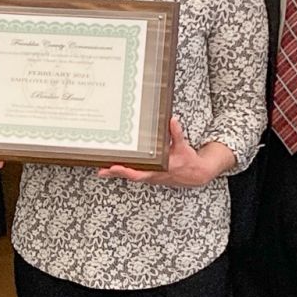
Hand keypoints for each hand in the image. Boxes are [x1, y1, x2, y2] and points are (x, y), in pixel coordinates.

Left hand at [96, 117, 234, 187]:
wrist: (195, 174)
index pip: (139, 173)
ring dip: (116, 173)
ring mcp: (150, 176)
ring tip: (102, 168)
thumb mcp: (183, 147)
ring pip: (130, 175)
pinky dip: (124, 170)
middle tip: (101, 169)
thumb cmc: (188, 160)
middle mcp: (153, 175)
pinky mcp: (150, 174)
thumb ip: (177, 134)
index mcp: (159, 170)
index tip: (114, 167)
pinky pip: (135, 173)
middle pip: (130, 175)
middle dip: (115, 173)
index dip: (125, 171)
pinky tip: (114, 166)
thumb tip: (172, 120)